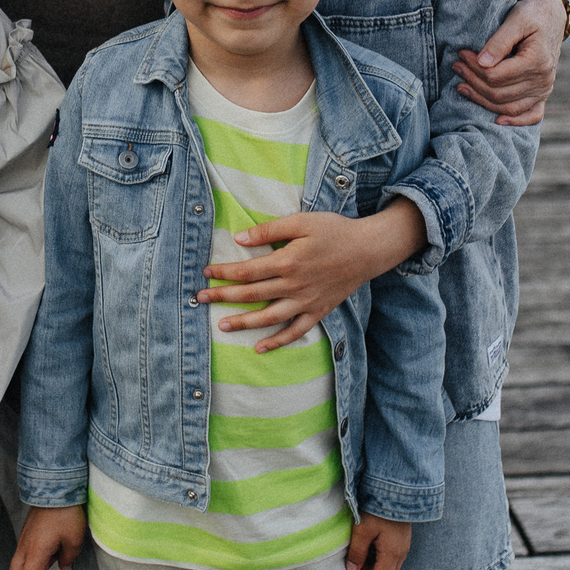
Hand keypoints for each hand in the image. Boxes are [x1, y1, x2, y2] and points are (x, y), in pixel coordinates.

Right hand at [11, 506, 86, 569]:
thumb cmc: (66, 513)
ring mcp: (25, 536)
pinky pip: (26, 549)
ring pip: (20, 560)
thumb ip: (68, 558)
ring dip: (35, 565)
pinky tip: (53, 543)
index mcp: (35, 551)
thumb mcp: (75, 539)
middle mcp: (25, 545)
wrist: (56, 487)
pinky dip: (36, 554)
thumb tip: (63, 566)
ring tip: (55, 554)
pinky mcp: (28, 529)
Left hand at [197, 202, 425, 352]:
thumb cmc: (334, 231)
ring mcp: (306, 302)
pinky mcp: (318, 311)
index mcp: (287, 261)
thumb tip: (239, 239)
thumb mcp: (301, 221)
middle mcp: (294, 286)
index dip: (224, 273)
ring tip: (222, 326)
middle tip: (201, 299)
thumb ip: (269, 230)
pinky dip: (277, 341)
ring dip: (244, 323)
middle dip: (224, 297)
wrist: (368, 249)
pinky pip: (295, 331)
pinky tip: (259, 348)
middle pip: (252, 296)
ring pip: (269, 318)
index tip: (207, 273)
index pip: (247, 271)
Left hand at [345, 514, 410, 569]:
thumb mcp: (362, 530)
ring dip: (375, 567)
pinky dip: (380, 559)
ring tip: (358, 560)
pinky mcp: (403, 537)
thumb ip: (357, 551)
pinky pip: (393, 556)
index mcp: (393, 553)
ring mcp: (404, 544)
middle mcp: (402, 552)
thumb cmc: (377, 509)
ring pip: (391, 566)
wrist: (395, 490)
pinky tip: (368, 550)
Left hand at [457, 0, 564, 125]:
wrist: (552, 16)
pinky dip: (516, 120)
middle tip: (456, 67)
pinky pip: (532, 115)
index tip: (461, 54)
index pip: (496, 76)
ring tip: (462, 86)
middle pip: (499, 92)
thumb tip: (482, 62)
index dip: (474, 68)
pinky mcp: (543, 93)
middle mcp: (543, 80)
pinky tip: (498, 120)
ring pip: (508, 106)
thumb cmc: (533, 14)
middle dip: (473, 81)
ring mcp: (544, 89)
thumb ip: (499, 41)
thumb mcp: (517, 19)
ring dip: (482, 100)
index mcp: (537, 61)